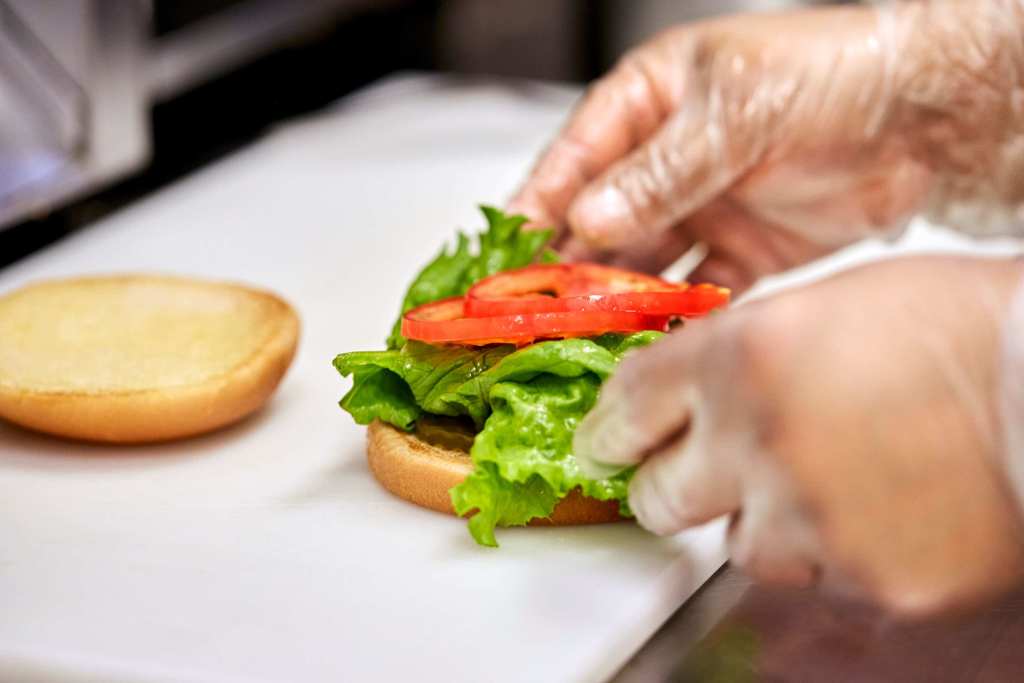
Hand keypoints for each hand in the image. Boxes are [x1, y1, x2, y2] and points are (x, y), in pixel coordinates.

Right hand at [510, 2, 1023, 291]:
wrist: (923, 115)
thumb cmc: (827, 73)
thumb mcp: (731, 112)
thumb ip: (659, 171)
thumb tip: (590, 217)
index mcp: (646, 106)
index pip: (571, 163)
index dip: (534, 213)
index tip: (507, 262)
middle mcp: (664, 163)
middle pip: (599, 226)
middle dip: (571, 273)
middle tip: (546, 320)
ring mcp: (703, 209)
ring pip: (644, 267)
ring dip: (621, 304)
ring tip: (595, 341)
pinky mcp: (744, 253)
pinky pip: (697, 294)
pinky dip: (679, 319)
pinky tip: (662, 343)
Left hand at [574, 255, 1023, 615]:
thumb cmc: (956, 324)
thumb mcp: (822, 301)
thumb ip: (736, 350)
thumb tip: (681, 387)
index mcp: (742, 357)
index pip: (626, 409)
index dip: (610, 430)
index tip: (607, 441)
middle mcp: (760, 442)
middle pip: (655, 496)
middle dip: (666, 484)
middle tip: (694, 473)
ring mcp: (811, 519)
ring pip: (736, 545)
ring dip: (761, 517)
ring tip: (828, 476)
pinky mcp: (866, 581)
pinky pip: (812, 575)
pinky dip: (829, 549)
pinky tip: (877, 506)